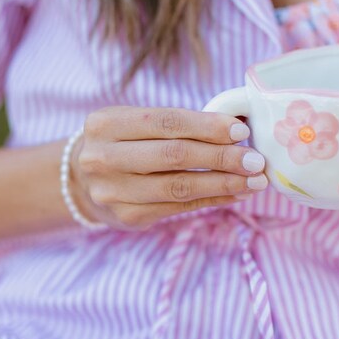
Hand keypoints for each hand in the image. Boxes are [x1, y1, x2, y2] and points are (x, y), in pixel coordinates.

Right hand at [70, 106, 267, 229]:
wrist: (82, 180)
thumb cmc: (123, 144)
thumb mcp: (135, 124)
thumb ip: (178, 125)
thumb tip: (235, 128)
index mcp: (106, 123)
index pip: (167, 122)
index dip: (207, 126)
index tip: (241, 131)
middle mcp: (103, 157)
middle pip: (174, 156)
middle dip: (222, 158)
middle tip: (256, 161)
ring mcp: (113, 191)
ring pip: (179, 187)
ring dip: (223, 184)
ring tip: (254, 181)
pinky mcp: (128, 217)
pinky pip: (179, 208)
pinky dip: (213, 200)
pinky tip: (236, 194)